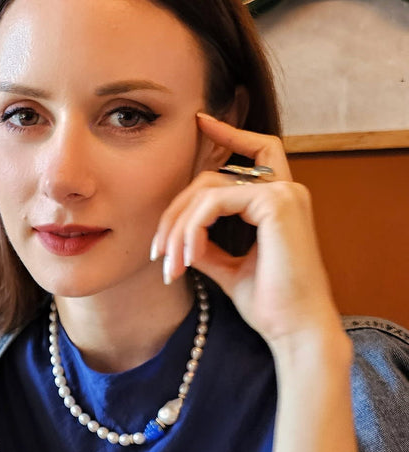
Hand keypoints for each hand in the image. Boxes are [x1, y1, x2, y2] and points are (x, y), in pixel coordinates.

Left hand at [152, 113, 340, 344]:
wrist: (294, 330)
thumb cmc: (269, 304)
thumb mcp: (228, 267)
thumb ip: (206, 244)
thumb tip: (180, 236)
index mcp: (278, 202)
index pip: (257, 151)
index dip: (230, 134)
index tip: (200, 121)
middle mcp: (285, 191)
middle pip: (209, 178)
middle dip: (174, 213)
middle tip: (157, 252)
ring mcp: (283, 194)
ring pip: (206, 190)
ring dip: (178, 228)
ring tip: (170, 265)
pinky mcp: (277, 203)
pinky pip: (213, 202)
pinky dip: (192, 229)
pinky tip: (187, 258)